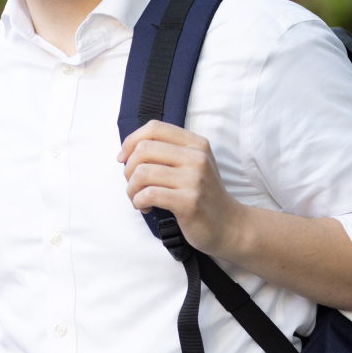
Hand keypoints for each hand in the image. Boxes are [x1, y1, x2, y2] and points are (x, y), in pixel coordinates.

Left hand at [117, 120, 244, 257]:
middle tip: (133, 184)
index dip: (131, 141)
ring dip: (131, 189)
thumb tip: (128, 150)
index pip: (154, 128)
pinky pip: (149, 194)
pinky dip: (138, 201)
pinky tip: (145, 207)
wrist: (229, 225)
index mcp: (196, 143)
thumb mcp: (192, 165)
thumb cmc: (202, 195)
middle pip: (143, 149)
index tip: (122, 158)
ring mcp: (194, 179)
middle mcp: (197, 157)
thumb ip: (167, 152)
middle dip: (128, 169)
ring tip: (137, 198)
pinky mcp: (189, 201)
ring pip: (142, 172)